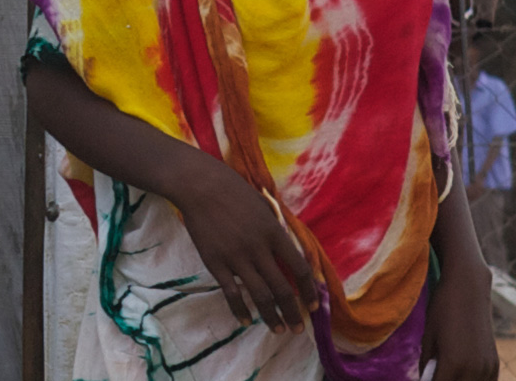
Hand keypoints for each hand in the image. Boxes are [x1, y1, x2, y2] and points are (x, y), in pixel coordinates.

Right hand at [168, 167, 318, 331]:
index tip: (314, 305)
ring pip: (260, 295)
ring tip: (278, 329)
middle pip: (282, 288)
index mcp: (274, 232)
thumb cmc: (235, 192)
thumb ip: (277, 230)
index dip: (309, 290)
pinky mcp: (215, 263)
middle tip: (298, 329)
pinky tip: (247, 321)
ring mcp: (236, 257)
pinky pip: (231, 293)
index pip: (299, 268)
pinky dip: (240, 310)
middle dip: (293, 312)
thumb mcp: (265, 207)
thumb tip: (291, 252)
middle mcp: (259, 248)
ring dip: (272, 316)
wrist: (200, 186)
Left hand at [425, 260, 499, 380]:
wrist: (469, 287)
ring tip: (447, 373)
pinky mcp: (494, 363)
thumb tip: (427, 380)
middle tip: (436, 374)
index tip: (425, 380)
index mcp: (453, 364)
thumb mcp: (428, 339)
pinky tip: (462, 376)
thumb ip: (427, 365)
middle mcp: (473, 369)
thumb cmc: (442, 310)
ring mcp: (486, 367)